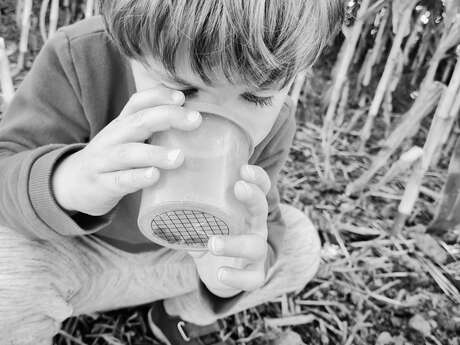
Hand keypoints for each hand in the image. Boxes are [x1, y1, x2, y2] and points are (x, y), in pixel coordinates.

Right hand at [51, 86, 201, 215]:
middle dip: (168, 117)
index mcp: (122, 125)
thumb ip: (153, 130)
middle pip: (139, 122)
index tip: (182, 98)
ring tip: (179, 157)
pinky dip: (137, 177)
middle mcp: (113, 138)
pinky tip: (154, 176)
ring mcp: (105, 161)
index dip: (159, 96)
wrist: (72, 183)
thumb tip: (195, 123)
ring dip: (156, 153)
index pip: (138, 102)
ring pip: (129, 153)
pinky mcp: (102, 185)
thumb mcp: (128, 139)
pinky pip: (120, 180)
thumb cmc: (112, 159)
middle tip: (195, 121)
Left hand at [189, 164, 270, 297]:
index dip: (257, 177)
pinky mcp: (253, 275)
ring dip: (235, 243)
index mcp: (246, 210)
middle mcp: (255, 227)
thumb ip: (189, 206)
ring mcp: (256, 253)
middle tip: (238, 187)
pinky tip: (220, 273)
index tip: (243, 168)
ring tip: (213, 243)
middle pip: (262, 209)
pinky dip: (236, 277)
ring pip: (255, 246)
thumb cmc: (213, 236)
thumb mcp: (203, 219)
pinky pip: (251, 279)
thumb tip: (160, 184)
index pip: (260, 188)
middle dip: (253, 197)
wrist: (221, 271)